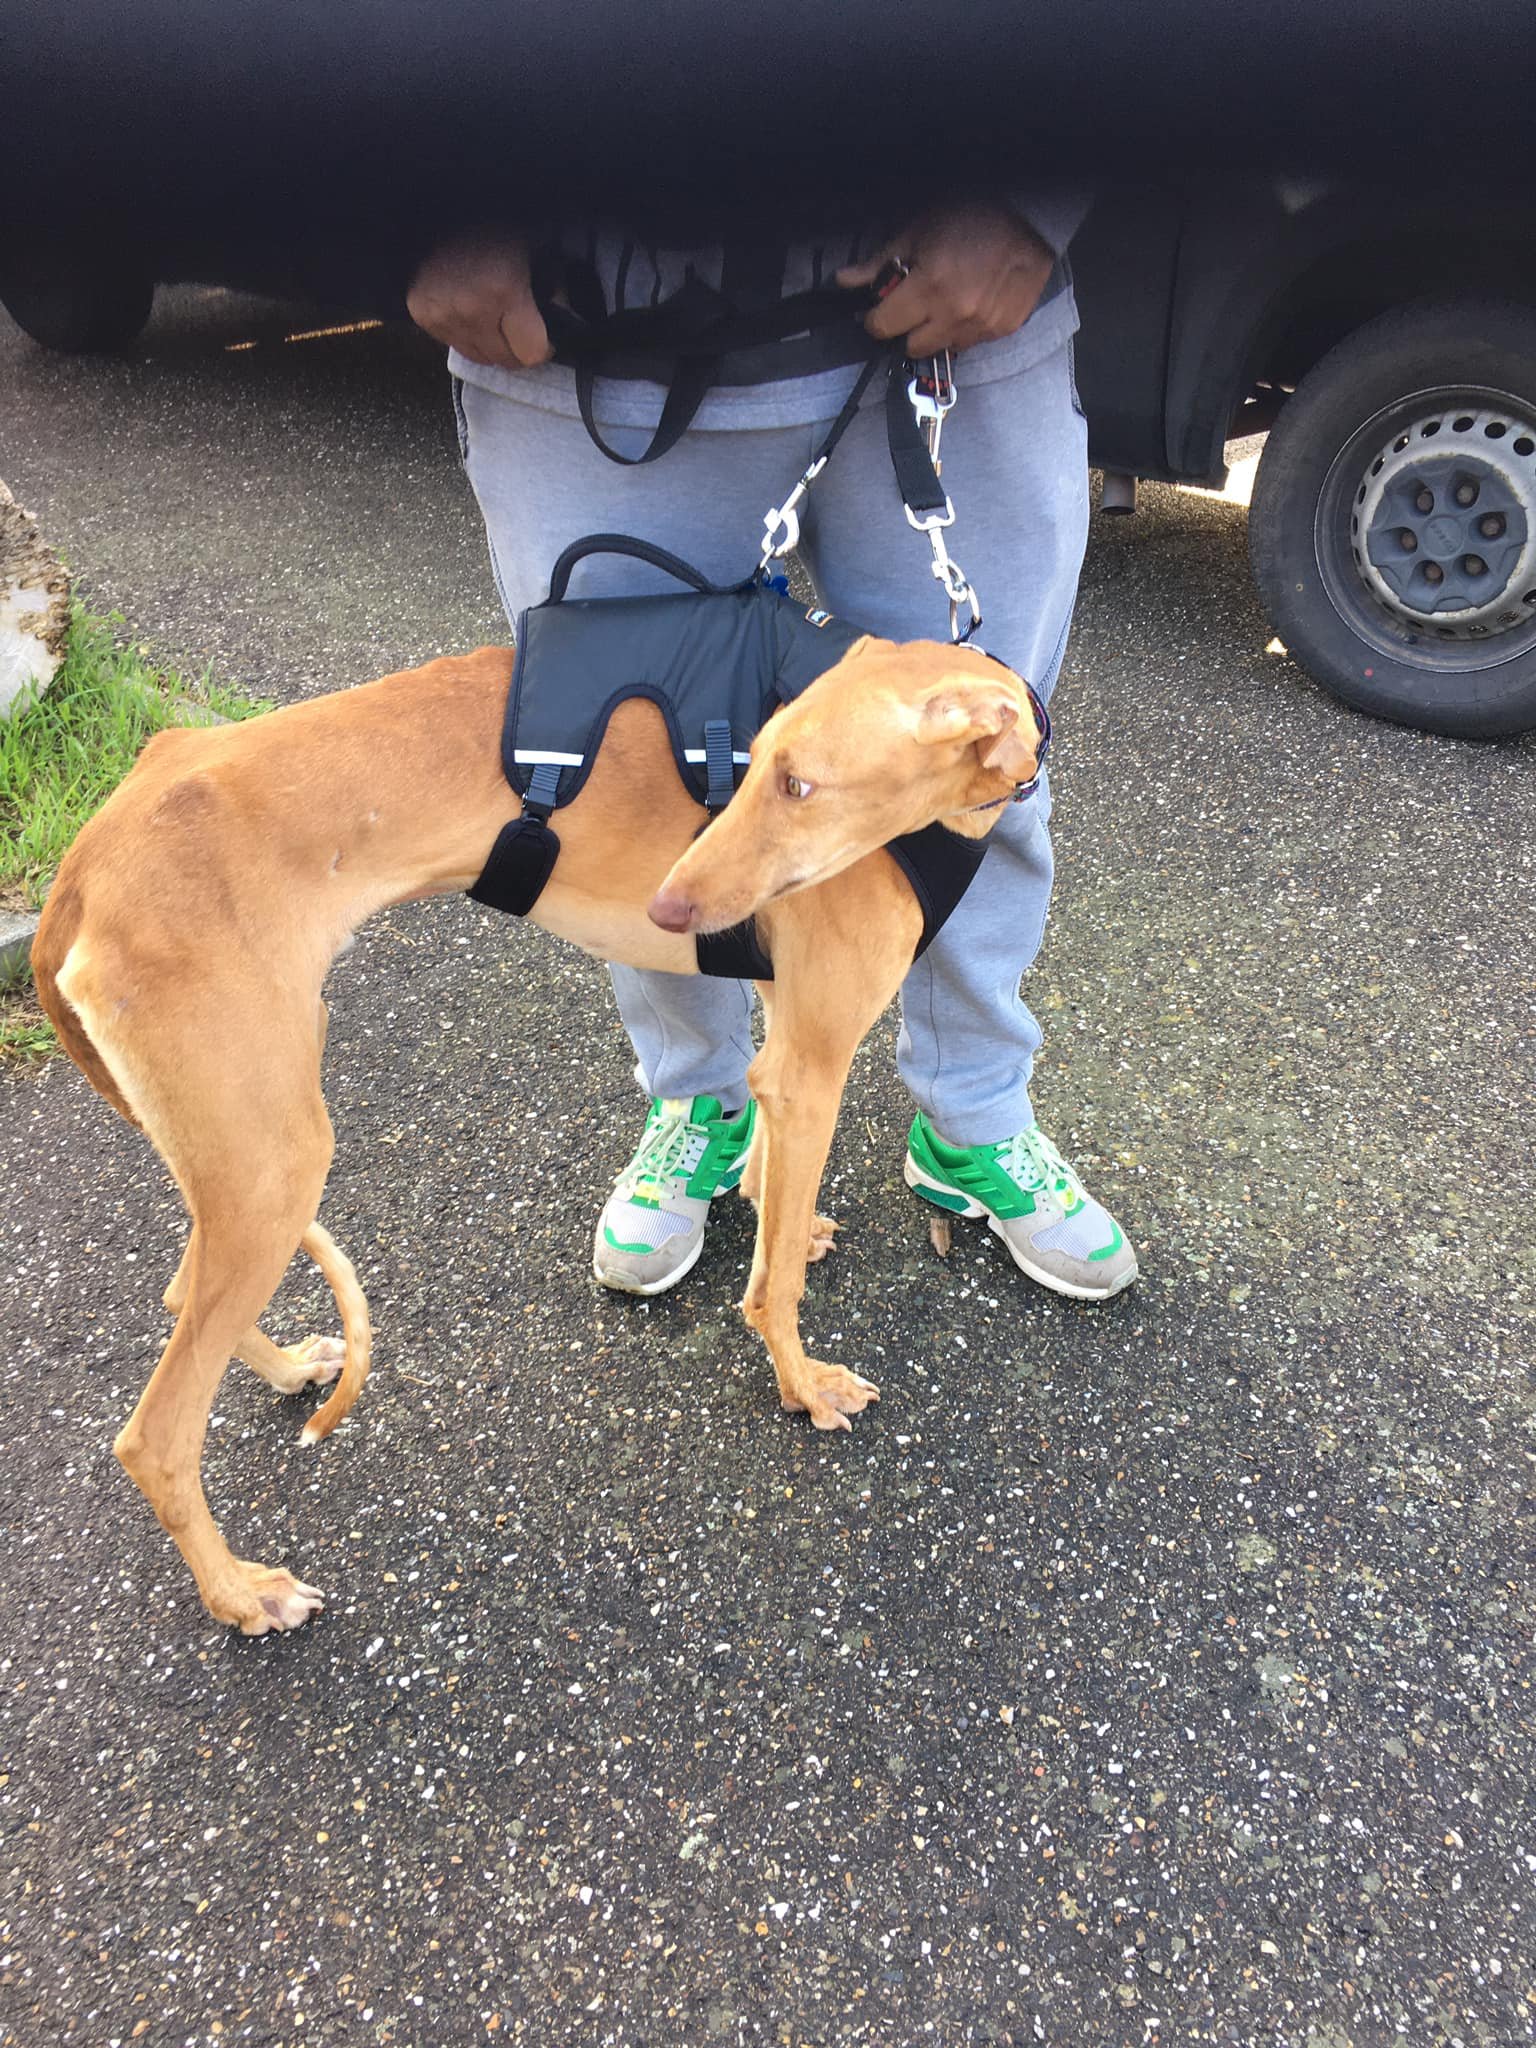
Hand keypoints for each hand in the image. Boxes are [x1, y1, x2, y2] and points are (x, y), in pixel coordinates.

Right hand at [406, 234, 552, 368]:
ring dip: (493, 345)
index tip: (546, 337)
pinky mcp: (423, 317)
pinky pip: (457, 345)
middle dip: (519, 349)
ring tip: (495, 318)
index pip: (530, 353)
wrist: (431, 207)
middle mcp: (472, 311)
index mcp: (503, 290)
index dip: (544, 347)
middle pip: (506, 361)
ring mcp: (444, 318)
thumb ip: (551, 283)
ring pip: (481, 358)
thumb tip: (561, 313)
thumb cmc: (489, 223)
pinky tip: (471, 310)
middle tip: (522, 328)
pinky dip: (469, 335)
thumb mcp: (531, 246)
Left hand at [836, 203, 1054, 355]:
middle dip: (907, 327)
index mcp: (929, 287)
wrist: (1032, 214)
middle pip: (911, 346)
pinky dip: (966, 327)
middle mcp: (956, 313)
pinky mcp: (1004, 328)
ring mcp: (983, 325)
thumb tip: (843, 281)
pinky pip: (972, 341)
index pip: (884, 326)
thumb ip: (881, 262)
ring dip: (938, 329)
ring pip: (943, 347)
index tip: (881, 306)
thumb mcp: (918, 229)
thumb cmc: (971, 213)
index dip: (877, 316)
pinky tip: (973, 299)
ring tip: (948, 297)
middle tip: (916, 302)